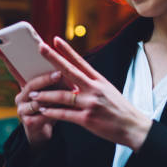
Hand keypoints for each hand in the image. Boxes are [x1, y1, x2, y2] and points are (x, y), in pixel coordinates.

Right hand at [0, 44, 64, 149]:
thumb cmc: (51, 106)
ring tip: (68, 94)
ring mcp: (22, 109)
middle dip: (45, 79)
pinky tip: (64, 110)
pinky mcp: (28, 122)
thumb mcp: (53, 91)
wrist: (45, 131)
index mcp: (25, 85)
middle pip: (31, 85)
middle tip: (58, 74)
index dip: (5, 57)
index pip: (14, 69)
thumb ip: (55, 80)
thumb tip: (64, 70)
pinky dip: (55, 111)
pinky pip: (42, 114)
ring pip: (37, 100)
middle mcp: (20, 96)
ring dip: (53, 97)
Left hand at [34, 37, 152, 151]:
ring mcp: (90, 104)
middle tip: (40, 48)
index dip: (67, 50)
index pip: (80, 61)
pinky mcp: (87, 119)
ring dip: (45, 95)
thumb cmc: (119, 109)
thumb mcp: (108, 91)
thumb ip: (92, 84)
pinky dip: (52, 112)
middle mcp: (94, 89)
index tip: (55, 39)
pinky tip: (43, 110)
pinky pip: (65, 114)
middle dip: (53, 59)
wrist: (133, 127)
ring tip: (33, 94)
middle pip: (69, 71)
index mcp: (99, 80)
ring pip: (62, 96)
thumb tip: (75, 78)